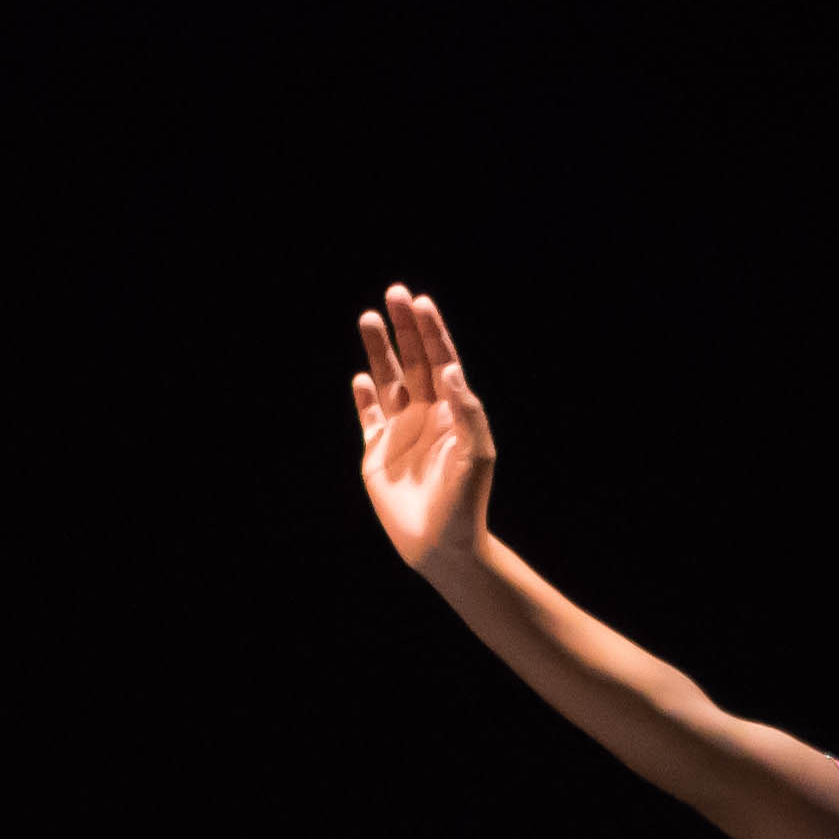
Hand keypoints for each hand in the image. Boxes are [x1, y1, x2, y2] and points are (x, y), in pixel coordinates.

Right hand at [350, 285, 501, 574]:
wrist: (441, 545)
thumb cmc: (466, 502)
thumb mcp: (476, 454)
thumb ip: (467, 410)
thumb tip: (450, 368)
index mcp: (454, 411)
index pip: (441, 361)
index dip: (431, 332)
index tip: (420, 302)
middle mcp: (427, 414)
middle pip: (413, 361)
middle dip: (404, 328)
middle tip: (394, 293)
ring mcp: (401, 431)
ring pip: (388, 380)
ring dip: (379, 351)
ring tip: (368, 318)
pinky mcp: (377, 452)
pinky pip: (369, 416)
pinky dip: (364, 396)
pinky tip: (361, 376)